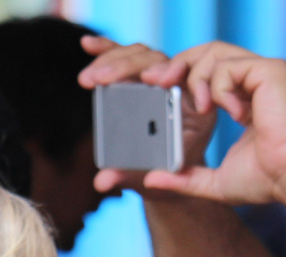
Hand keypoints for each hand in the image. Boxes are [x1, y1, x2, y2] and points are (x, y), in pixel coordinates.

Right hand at [76, 37, 215, 195]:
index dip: (170, 73)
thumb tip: (101, 181)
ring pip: (141, 56)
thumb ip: (130, 177)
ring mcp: (161, 80)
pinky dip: (107, 50)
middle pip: (158, 62)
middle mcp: (181, 86)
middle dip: (129, 66)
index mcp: (198, 107)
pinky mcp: (142, 78)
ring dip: (113, 60)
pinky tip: (88, 46)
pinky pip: (127, 59)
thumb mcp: (156, 179)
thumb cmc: (171, 177)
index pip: (187, 77)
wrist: (177, 174)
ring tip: (89, 77)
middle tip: (102, 78)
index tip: (152, 80)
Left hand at [134, 42, 285, 217]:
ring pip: (214, 53)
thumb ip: (184, 178)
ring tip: (202, 109)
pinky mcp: (269, 71)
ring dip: (196, 78)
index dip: (179, 74)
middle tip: (155, 80)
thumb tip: (151, 179)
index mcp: (241, 100)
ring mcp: (262, 73)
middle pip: (207, 53)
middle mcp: (252, 82)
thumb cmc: (266, 180)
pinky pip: (228, 67)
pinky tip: (234, 113)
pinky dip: (220, 88)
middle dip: (177, 63)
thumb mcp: (213, 181)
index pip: (206, 73)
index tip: (154, 84)